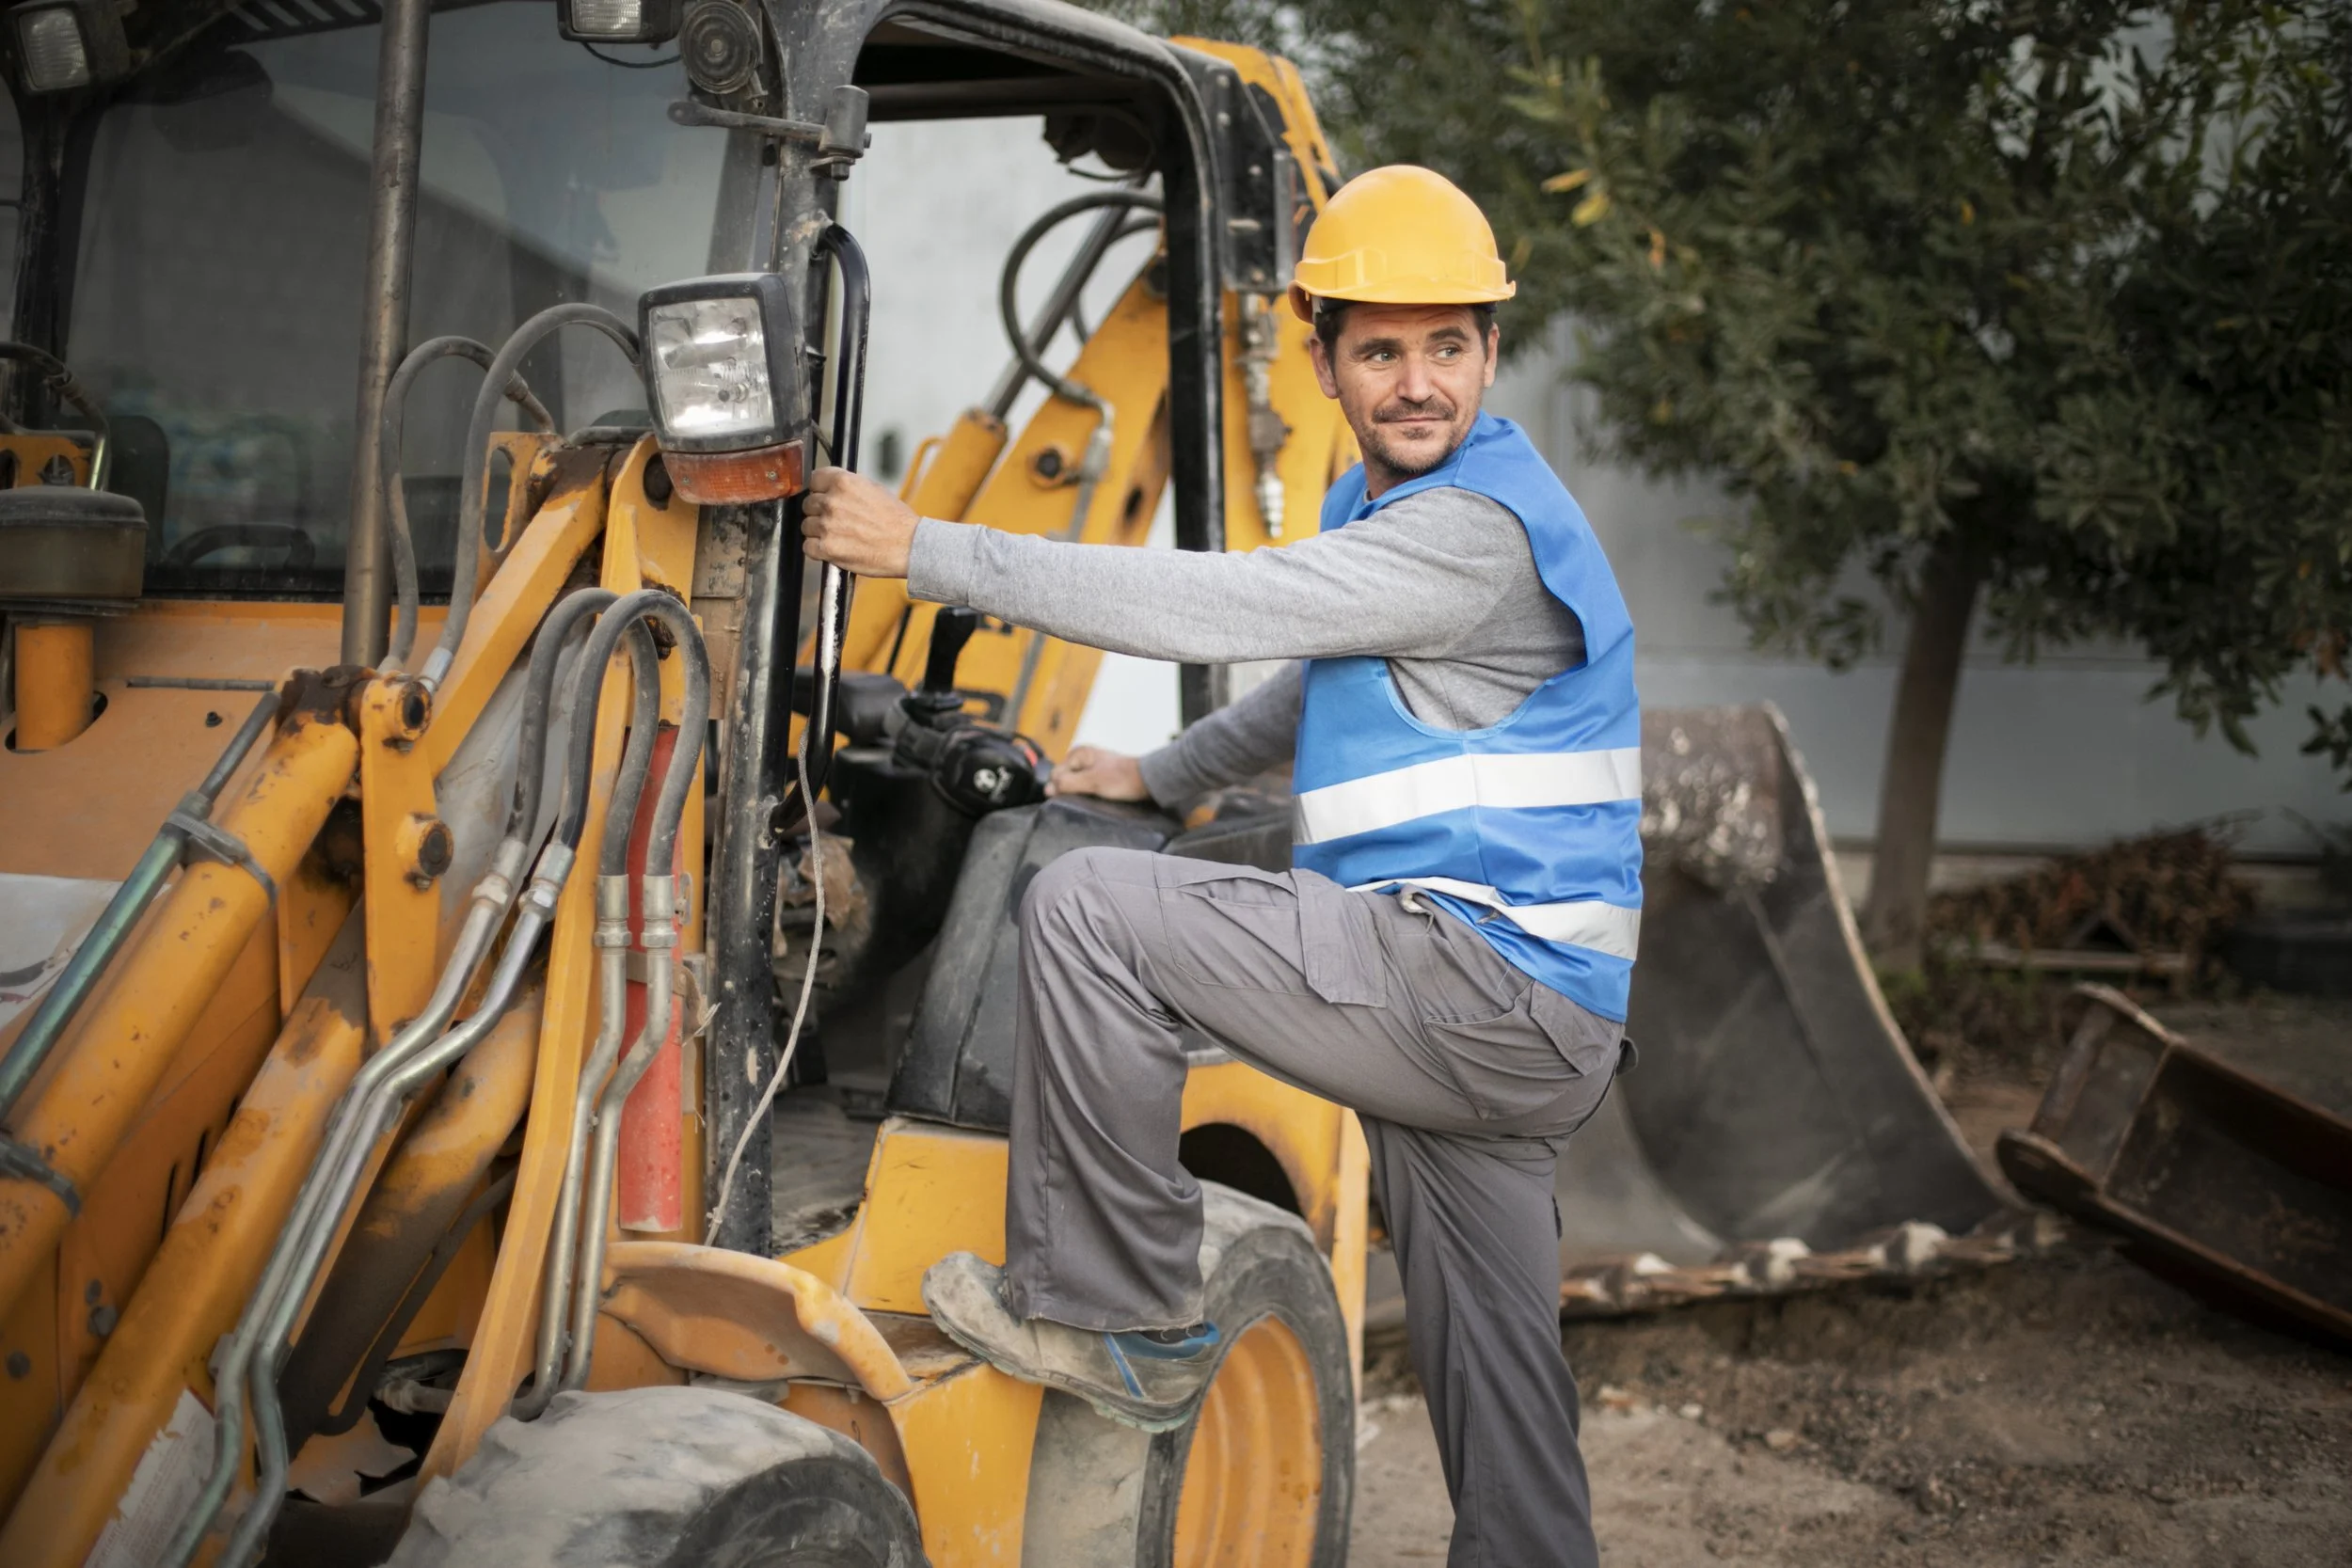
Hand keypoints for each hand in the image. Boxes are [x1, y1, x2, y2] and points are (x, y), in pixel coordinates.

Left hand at [803, 466, 918, 577]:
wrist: (908, 546)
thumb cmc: (896, 521)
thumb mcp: (874, 488)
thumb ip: (848, 486)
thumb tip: (832, 488)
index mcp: (843, 483)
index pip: (814, 479)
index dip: (820, 490)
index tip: (824, 496)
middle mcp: (832, 502)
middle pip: (809, 504)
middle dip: (819, 512)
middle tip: (836, 520)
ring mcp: (827, 526)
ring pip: (806, 526)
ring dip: (818, 531)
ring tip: (838, 536)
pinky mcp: (827, 548)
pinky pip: (808, 547)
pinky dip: (817, 550)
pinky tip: (833, 548)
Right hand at [1047, 745, 1149, 801]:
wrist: (1148, 781)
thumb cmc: (1121, 780)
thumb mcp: (1092, 782)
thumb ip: (1068, 784)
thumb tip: (1047, 789)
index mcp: (1078, 753)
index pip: (1056, 775)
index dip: (1061, 788)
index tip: (1077, 796)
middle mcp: (1082, 757)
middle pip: (1064, 778)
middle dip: (1070, 790)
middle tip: (1087, 797)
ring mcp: (1091, 765)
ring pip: (1074, 783)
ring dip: (1080, 792)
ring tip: (1093, 798)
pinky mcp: (1099, 774)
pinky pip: (1085, 785)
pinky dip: (1088, 792)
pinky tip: (1097, 797)